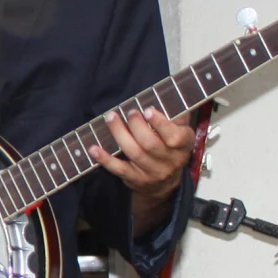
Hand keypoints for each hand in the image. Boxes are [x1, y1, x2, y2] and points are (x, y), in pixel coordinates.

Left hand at [86, 105, 196, 232]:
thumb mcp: (180, 130)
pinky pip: (119, 169)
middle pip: (150, 144)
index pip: (175, 137)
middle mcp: (170, 161)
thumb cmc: (170, 147)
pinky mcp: (136, 180)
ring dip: (119, 134)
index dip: (160, 124)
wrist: (166, 183)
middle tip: (130, 112)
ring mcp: (153, 173)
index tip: (148, 110)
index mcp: (184, 146)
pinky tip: (94, 149)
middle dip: (136, 125)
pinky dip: (105, 159)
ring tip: (111, 118)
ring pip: (134, 153)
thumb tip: (167, 94)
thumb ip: (176, 114)